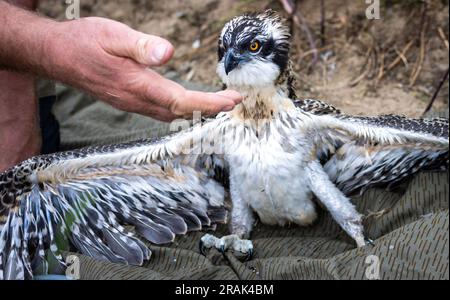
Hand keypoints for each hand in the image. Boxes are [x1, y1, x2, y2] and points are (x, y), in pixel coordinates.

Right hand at [46, 17, 241, 121]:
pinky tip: (189, 103)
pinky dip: (181, 110)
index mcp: (136, 85)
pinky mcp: (129, 102)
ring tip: (219, 103)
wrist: (55, 56)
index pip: (181, 101)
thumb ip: (141, 46)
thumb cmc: (83, 41)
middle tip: (234, 101)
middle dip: (210, 109)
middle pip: (181, 113)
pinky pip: (161, 112)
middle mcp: (136, 101)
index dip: (208, 104)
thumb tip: (169, 53)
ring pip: (171, 115)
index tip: (232, 101)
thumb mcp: (112, 35)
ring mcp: (131, 104)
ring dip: (197, 111)